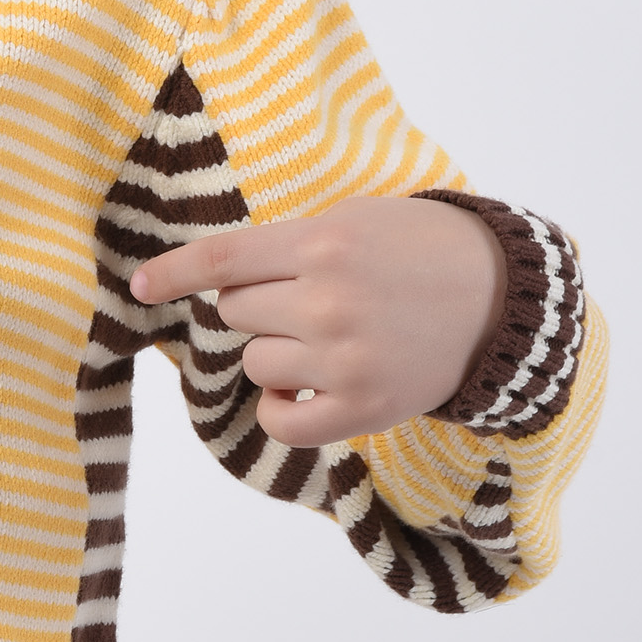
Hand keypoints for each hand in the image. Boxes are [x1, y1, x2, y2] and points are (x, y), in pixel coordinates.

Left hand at [127, 195, 505, 447]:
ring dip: (276, 353)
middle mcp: (328, 302)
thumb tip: (214, 280)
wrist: (502, 299)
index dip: (172, 273)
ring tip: (329, 339)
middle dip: (259, 305)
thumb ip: (286, 246)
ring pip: (253, 363)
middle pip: (234, 312)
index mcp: (322, 245)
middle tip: (310, 298)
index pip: (222, 260)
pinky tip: (303, 391)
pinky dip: (280, 408)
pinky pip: (280, 420)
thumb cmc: (419, 250)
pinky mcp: (362, 409)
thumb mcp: (354, 221)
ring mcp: (344, 360)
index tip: (138, 286)